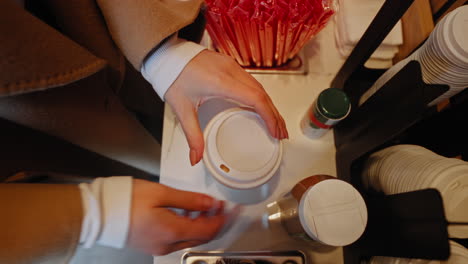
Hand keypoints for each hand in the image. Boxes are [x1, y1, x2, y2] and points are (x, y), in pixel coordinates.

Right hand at [127, 179, 226, 254]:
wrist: (99, 214)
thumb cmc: (125, 201)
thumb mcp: (161, 193)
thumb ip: (189, 199)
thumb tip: (210, 203)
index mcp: (172, 230)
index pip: (210, 229)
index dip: (225, 219)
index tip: (233, 209)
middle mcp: (168, 243)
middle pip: (203, 237)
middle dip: (217, 222)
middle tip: (225, 208)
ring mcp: (159, 246)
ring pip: (191, 237)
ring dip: (203, 223)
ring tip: (208, 206)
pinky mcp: (152, 244)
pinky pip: (178, 237)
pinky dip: (189, 226)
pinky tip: (188, 212)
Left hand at [165, 50, 288, 165]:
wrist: (166, 54)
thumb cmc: (173, 76)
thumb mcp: (182, 109)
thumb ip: (192, 136)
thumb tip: (195, 157)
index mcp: (221, 82)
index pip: (255, 99)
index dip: (269, 116)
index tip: (275, 131)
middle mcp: (231, 71)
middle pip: (262, 95)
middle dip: (274, 115)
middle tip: (281, 133)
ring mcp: (232, 66)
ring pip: (259, 87)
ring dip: (269, 106)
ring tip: (275, 123)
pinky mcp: (230, 64)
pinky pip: (252, 81)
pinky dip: (261, 96)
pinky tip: (261, 106)